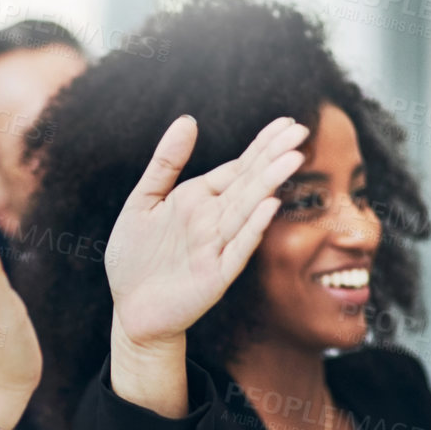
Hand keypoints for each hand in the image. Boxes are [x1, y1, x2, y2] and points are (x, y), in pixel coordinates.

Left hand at [104, 115, 307, 349]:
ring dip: (269, 185)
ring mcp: (217, 247)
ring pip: (248, 211)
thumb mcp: (142, 201)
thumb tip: (188, 120)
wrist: (129, 310)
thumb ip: (165, 163)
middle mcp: (213, 221)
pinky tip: (269, 206)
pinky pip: (238, 249)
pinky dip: (252, 229)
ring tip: (292, 159)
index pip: (238, 168)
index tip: (287, 123)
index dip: (262, 146)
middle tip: (301, 131)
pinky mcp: (215, 276)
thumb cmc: (135, 257)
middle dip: (273, 157)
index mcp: (199, 200)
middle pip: (249, 184)